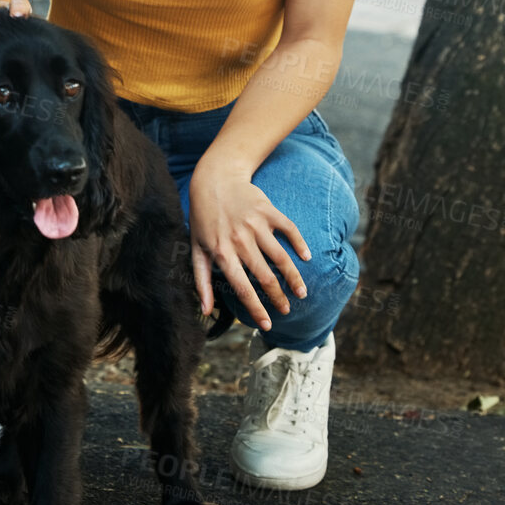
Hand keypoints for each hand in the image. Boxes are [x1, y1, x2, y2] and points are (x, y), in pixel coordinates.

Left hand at [186, 170, 309, 331]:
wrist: (215, 179)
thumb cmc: (203, 219)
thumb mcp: (197, 249)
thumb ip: (202, 281)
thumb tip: (206, 311)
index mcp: (222, 252)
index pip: (242, 288)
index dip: (256, 309)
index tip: (267, 325)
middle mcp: (240, 239)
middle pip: (265, 276)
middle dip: (278, 298)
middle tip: (287, 310)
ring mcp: (256, 224)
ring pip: (281, 257)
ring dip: (294, 278)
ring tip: (301, 293)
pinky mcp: (268, 210)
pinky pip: (289, 229)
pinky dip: (300, 244)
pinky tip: (307, 258)